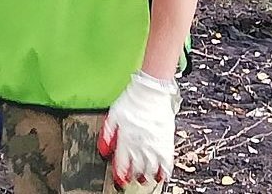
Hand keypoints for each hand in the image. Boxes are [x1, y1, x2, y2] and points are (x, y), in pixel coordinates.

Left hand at [97, 71, 179, 188]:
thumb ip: (107, 135)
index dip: (119, 173)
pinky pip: (166, 163)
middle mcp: (141, 144)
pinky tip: (160, 175)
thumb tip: (104, 150)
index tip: (119, 178)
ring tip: (143, 179)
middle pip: (136, 168)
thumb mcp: (113, 116)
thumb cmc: (132, 101)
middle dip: (132, 176)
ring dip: (146, 176)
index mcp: (126, 139)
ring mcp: (154, 144)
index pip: (122, 162)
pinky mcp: (166, 142)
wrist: (151, 92)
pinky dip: (163, 172)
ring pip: (151, 168)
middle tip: (130, 179)